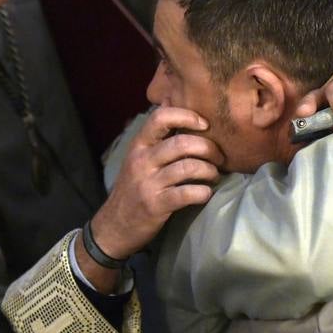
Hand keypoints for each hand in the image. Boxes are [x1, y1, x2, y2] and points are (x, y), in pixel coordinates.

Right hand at [88, 106, 223, 261]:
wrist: (114, 226)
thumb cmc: (133, 189)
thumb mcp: (138, 159)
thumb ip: (156, 138)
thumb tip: (175, 107)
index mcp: (139, 145)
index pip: (161, 117)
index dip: (187, 116)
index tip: (205, 124)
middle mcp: (142, 161)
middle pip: (182, 143)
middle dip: (208, 148)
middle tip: (219, 157)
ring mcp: (149, 183)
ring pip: (188, 167)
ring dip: (210, 170)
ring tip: (214, 175)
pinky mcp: (156, 205)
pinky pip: (187, 193)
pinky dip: (203, 192)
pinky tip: (206, 193)